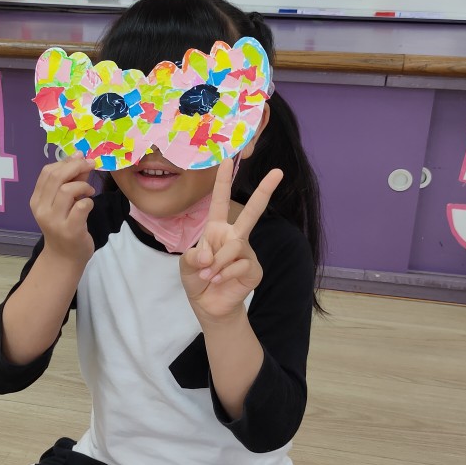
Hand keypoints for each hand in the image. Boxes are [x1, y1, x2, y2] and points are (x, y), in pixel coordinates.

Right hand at [30, 155, 96, 267]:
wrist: (64, 258)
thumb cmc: (64, 227)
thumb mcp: (63, 203)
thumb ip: (71, 181)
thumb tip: (81, 159)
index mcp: (36, 200)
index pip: (47, 172)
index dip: (66, 161)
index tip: (80, 158)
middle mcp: (42, 209)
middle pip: (56, 177)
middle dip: (76, 166)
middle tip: (90, 165)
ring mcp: (54, 220)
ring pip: (67, 190)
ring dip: (83, 186)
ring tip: (89, 191)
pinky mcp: (70, 229)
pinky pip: (81, 206)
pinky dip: (88, 201)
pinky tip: (89, 204)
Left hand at [180, 159, 282, 321]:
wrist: (209, 305)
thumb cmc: (197, 279)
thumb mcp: (186, 266)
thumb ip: (193, 257)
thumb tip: (208, 257)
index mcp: (216, 229)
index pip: (220, 201)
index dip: (223, 181)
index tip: (227, 159)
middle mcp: (234, 236)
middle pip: (252, 212)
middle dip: (265, 191)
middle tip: (279, 171)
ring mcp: (246, 252)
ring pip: (234, 246)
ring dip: (216, 262)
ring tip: (208, 274)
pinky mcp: (253, 268)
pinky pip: (239, 264)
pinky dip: (223, 273)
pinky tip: (218, 280)